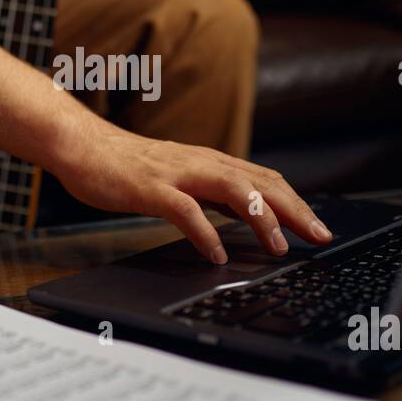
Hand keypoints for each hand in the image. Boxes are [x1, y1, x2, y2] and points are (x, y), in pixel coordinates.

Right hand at [48, 114, 333, 264]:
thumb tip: (245, 216)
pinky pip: (185, 211)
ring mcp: (177, 174)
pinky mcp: (151, 188)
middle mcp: (201, 163)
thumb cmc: (127, 166)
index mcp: (210, 162)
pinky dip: (205, 233)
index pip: (266, 180)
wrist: (82, 146)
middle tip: (319, 236)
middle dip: (295, 210)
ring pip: (234, 189)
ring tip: (278, 246)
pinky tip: (217, 254)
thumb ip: (210, 193)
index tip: (318, 227)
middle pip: (261, 183)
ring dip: (261, 218)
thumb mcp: (180, 178)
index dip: (296, 203)